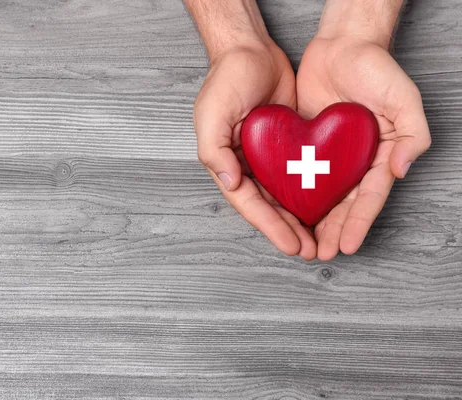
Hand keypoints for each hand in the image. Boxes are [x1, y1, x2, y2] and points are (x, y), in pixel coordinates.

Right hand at [194, 41, 316, 259]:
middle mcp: (246, 164)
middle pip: (268, 207)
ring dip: (299, 219)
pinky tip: (324, 206)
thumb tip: (229, 182)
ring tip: (319, 240)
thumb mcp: (212, 113)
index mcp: (226, 163)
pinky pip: (299, 173)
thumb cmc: (226, 79)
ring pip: (284, 196)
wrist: (251, 50)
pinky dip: (309, 192)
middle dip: (287, 231)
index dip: (269, 226)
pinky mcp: (287, 144)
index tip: (291, 245)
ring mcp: (267, 156)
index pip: (248, 203)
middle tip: (310, 251)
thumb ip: (214, 149)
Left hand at [296, 3, 430, 259]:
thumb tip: (400, 170)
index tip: (346, 246)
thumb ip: (412, 134)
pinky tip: (285, 212)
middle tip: (321, 255)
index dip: (358, 223)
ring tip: (302, 245)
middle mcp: (354, 160)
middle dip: (333, 231)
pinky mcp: (306, 143)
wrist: (341, 45)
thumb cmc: (376, 69)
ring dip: (312, 221)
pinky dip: (294, 194)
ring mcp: (329, 153)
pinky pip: (298, 173)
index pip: (368, 197)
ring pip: (320, 195)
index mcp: (379, 155)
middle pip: (343, 204)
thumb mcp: (404, 99)